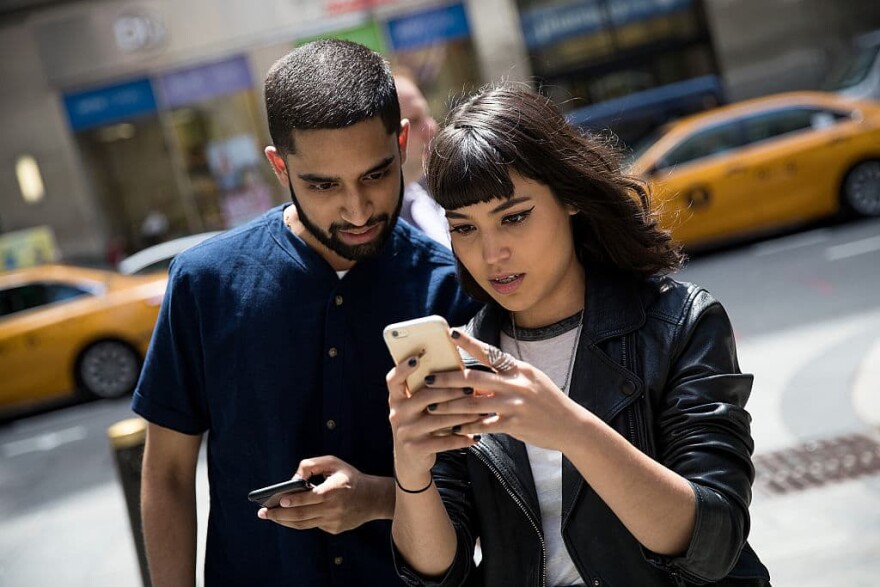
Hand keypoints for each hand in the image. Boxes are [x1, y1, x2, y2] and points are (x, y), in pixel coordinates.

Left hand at [258, 455, 389, 533]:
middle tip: (263, 513)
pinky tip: (288, 516)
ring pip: (304, 524)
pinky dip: (298, 521)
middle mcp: (335, 508)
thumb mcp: (334, 463)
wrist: (372, 498)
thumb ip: (312, 464)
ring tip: (270, 516)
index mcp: (336, 490)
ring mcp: (334, 521)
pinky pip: (312, 525)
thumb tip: (293, 478)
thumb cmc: (349, 477)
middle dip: (279, 514)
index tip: (279, 500)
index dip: (295, 500)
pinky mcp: (334, 529)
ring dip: (284, 521)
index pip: (312, 497)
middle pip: (302, 514)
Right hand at [386, 352, 480, 488]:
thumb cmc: (420, 425)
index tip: (417, 358)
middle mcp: (397, 414)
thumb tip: (456, 368)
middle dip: (451, 392)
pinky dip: (462, 438)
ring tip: (481, 411)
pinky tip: (475, 436)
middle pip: (425, 397)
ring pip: (438, 420)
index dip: (403, 368)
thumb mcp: (416, 408)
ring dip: (463, 415)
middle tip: (472, 388)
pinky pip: (443, 441)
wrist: (410, 461)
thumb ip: (427, 391)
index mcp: (396, 399)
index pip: (393, 380)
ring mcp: (406, 432)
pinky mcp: (416, 448)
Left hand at [423, 329, 587, 450]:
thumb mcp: (530, 381)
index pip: (489, 352)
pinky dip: (467, 427)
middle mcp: (516, 384)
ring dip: (450, 406)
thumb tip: (476, 379)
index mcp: (519, 369)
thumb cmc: (548, 402)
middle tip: (429, 379)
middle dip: (448, 379)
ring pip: (473, 403)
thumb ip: (505, 378)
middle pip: (474, 378)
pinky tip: (454, 429)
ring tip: (432, 407)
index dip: (469, 343)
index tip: (451, 333)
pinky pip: (484, 425)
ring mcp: (515, 405)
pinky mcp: (514, 424)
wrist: (572, 426)